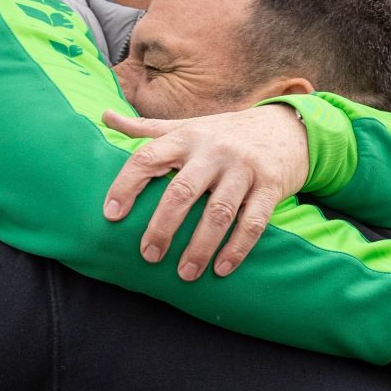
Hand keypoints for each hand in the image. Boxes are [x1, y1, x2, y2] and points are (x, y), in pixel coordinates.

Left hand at [99, 103, 308, 279]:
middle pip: (181, 191)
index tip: (111, 215)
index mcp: (186, 137)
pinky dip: (237, 249)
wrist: (287, 128)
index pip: (147, 158)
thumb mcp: (188, 126)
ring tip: (185, 274)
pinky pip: (253, 222)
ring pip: (218, 213)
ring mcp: (244, 168)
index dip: (126, 185)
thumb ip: (147, 128)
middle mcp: (213, 150)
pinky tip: (221, 269)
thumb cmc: (225, 133)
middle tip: (149, 255)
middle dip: (162, 227)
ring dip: (200, 247)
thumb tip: (103, 116)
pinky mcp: (271, 186)